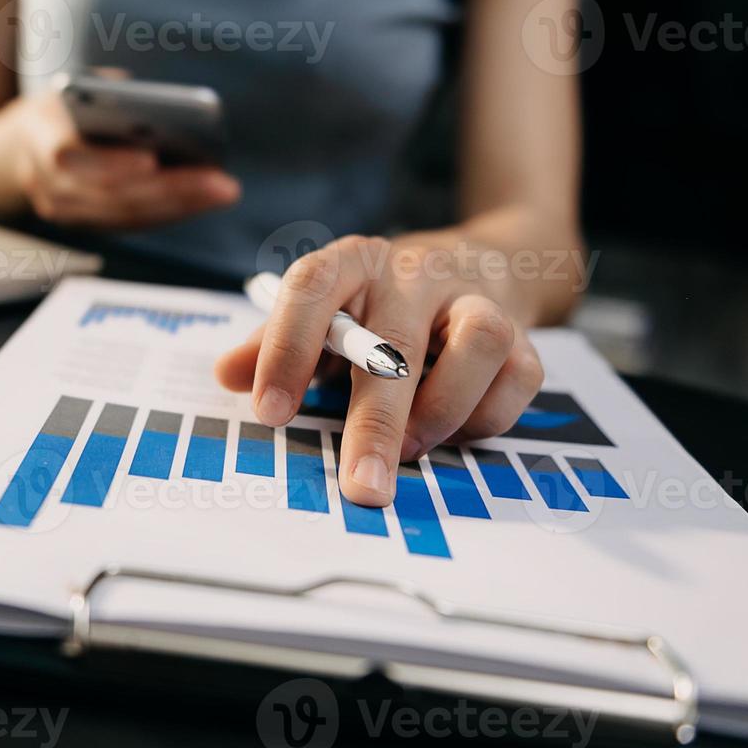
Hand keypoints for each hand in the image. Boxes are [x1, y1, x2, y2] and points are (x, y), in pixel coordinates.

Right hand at [5, 92, 240, 228]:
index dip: (109, 163)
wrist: (19, 144)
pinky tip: (205, 198)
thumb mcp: (78, 87)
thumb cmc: (63, 106)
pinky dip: (170, 211)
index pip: (67, 158)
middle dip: (169, 189)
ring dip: (178, 205)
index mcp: (35, 138)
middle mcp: (43, 184)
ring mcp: (63, 211)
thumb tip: (161, 112)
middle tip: (220, 182)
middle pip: (110, 196)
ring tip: (222, 190)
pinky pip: (131, 223)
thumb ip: (111, 95)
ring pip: (124, 216)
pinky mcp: (86, 224)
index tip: (152, 160)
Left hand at [214, 235, 543, 507]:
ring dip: (444, 410)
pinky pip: (519, 376)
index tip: (269, 411)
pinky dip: (487, 417)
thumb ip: (273, 343)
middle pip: (397, 340)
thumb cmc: (383, 303)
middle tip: (361, 485)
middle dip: (377, 422)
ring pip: (479, 343)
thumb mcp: (324, 312)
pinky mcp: (522, 330)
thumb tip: (225, 374)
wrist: (486, 262)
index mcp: (354, 262)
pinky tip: (455, 433)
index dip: (287, 347)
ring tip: (413, 450)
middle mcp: (415, 272)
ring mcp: (474, 298)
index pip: (313, 288)